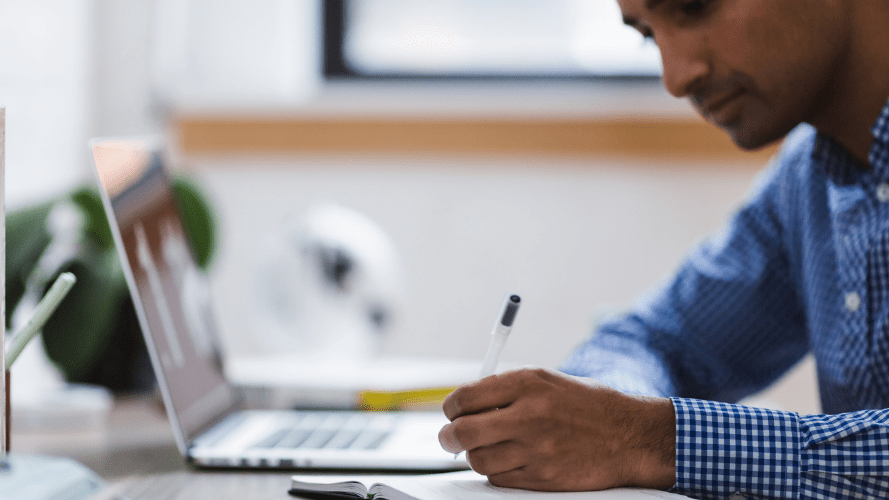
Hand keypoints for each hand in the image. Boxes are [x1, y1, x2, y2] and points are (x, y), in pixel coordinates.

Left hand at [438, 367, 674, 490]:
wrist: (630, 436)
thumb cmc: (587, 405)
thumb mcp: (546, 380)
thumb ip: (505, 389)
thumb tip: (463, 405)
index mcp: (527, 383)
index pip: (465, 397)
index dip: (451, 407)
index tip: (452, 412)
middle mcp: (529, 414)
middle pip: (463, 432)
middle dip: (449, 437)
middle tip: (450, 438)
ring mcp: (536, 449)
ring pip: (478, 460)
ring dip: (475, 456)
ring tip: (487, 448)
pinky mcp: (542, 478)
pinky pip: (499, 479)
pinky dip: (497, 472)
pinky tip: (510, 460)